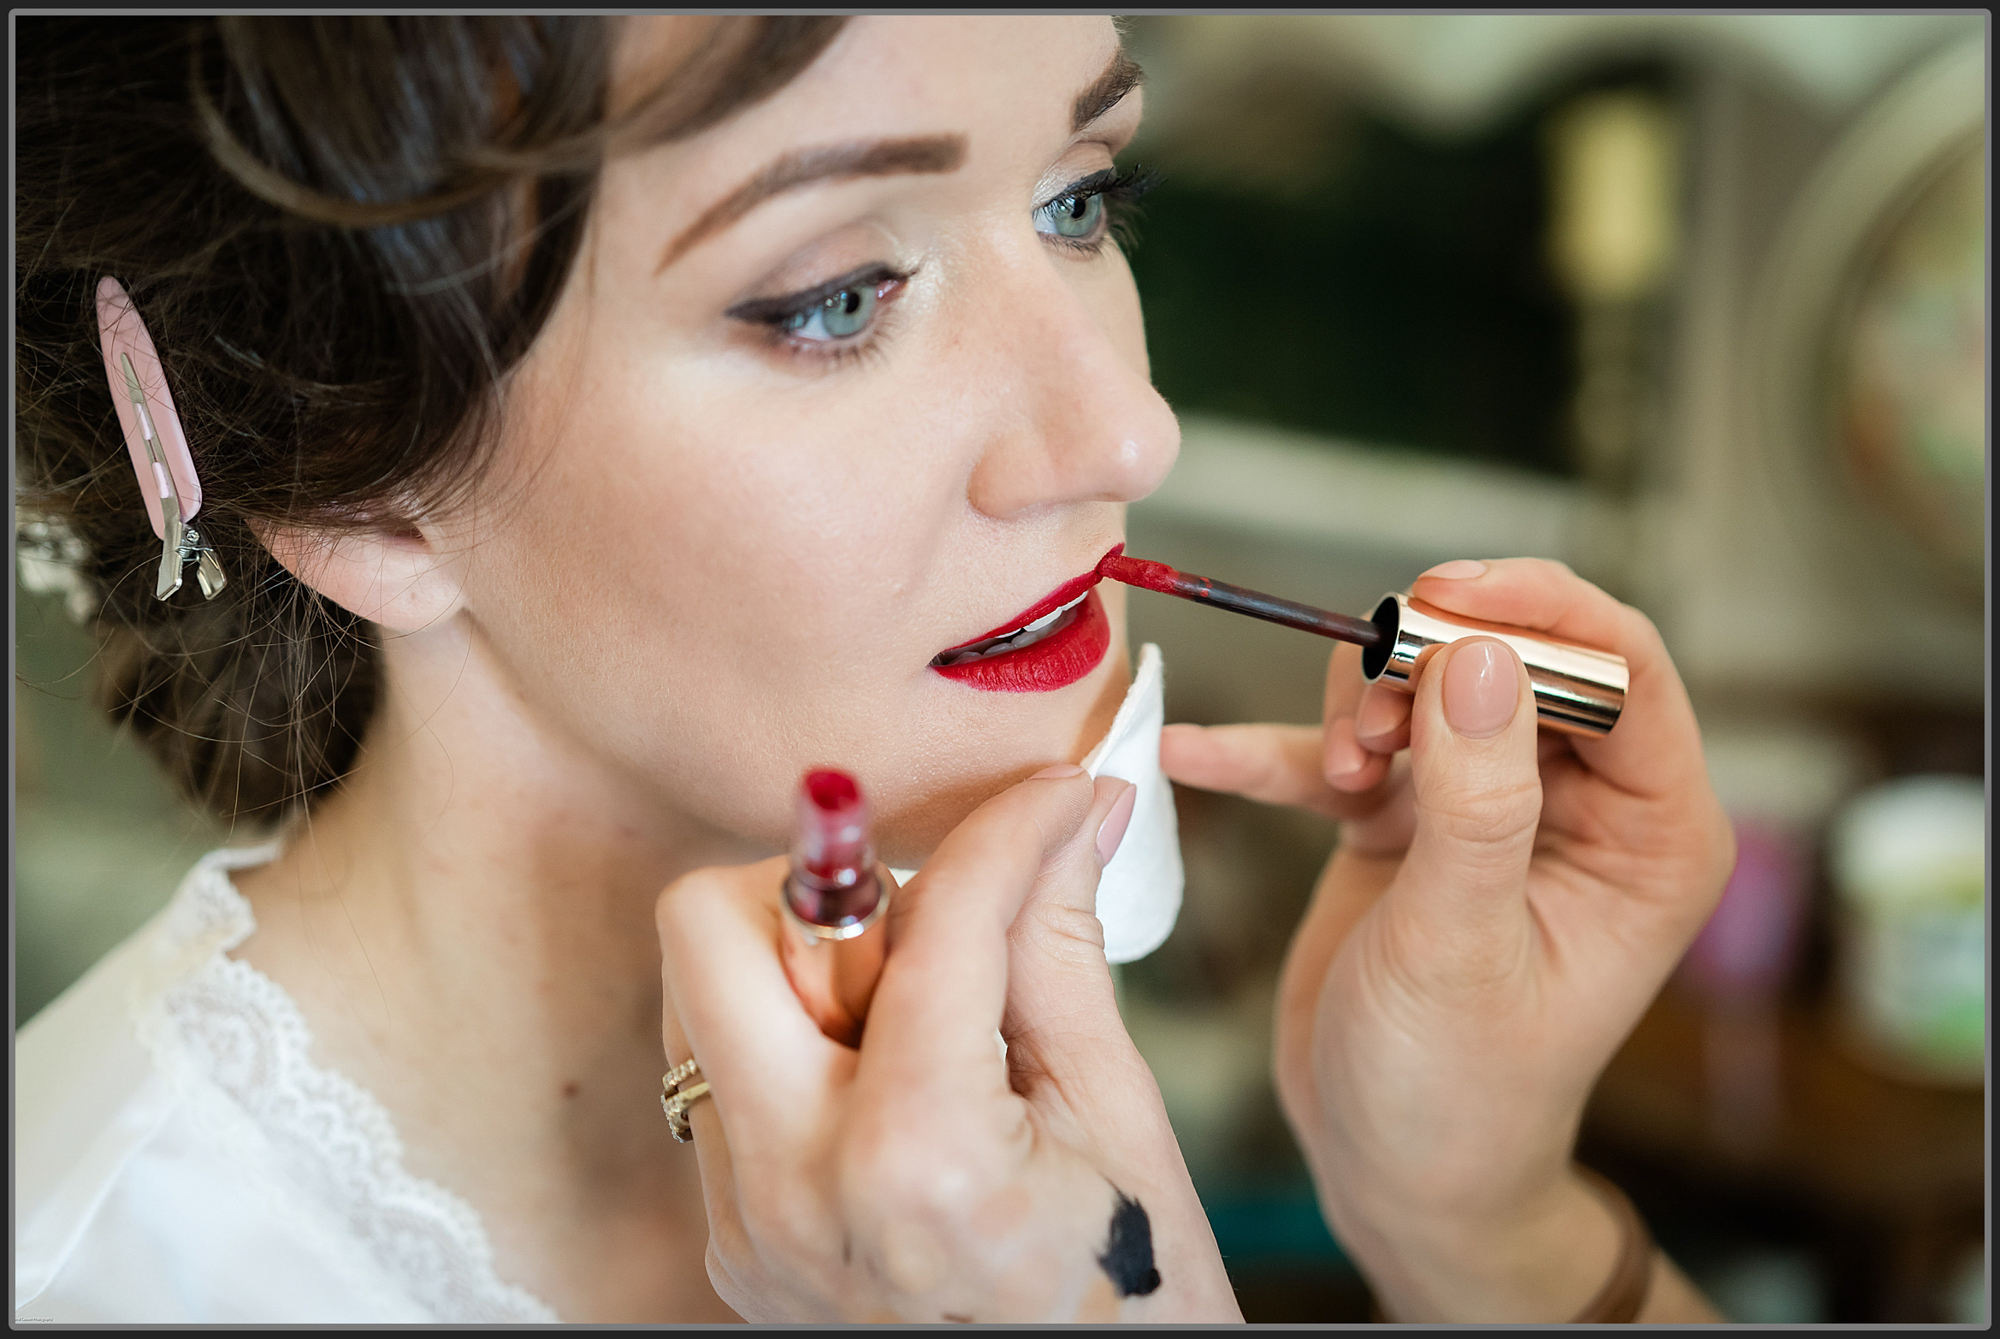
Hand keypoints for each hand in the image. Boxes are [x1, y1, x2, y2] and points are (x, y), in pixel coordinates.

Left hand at [654, 766, 1239, 1322]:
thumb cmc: (1129, 1299)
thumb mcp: (1115, 1115)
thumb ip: (1060, 944)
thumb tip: (1073, 809)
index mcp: (915, 1159)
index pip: (934, 915)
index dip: (1011, 826)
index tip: (1055, 798)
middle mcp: (792, 1190)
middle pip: (713, 924)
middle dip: (825, 885)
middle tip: (928, 922)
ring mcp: (743, 1226)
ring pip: (700, 993)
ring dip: (802, 962)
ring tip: (918, 1018)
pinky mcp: (729, 1245)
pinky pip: (719, 1078)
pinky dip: (797, 1044)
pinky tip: (891, 1087)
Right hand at [1161, 558, 1733, 1320]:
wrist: (1388, 1170)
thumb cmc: (1457, 1089)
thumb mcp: (1463, 944)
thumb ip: (1476, 798)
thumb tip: (1480, 653)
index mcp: (1649, 833)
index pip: (1620, 672)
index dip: (1537, 613)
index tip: (1439, 597)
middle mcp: (1577, 805)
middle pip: (1511, 662)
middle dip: (1428, 669)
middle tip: (1369, 728)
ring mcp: (1484, 808)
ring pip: (1422, 689)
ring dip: (1361, 711)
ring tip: (1335, 775)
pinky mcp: (1401, 825)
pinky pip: (1340, 756)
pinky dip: (1272, 755)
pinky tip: (1199, 756)